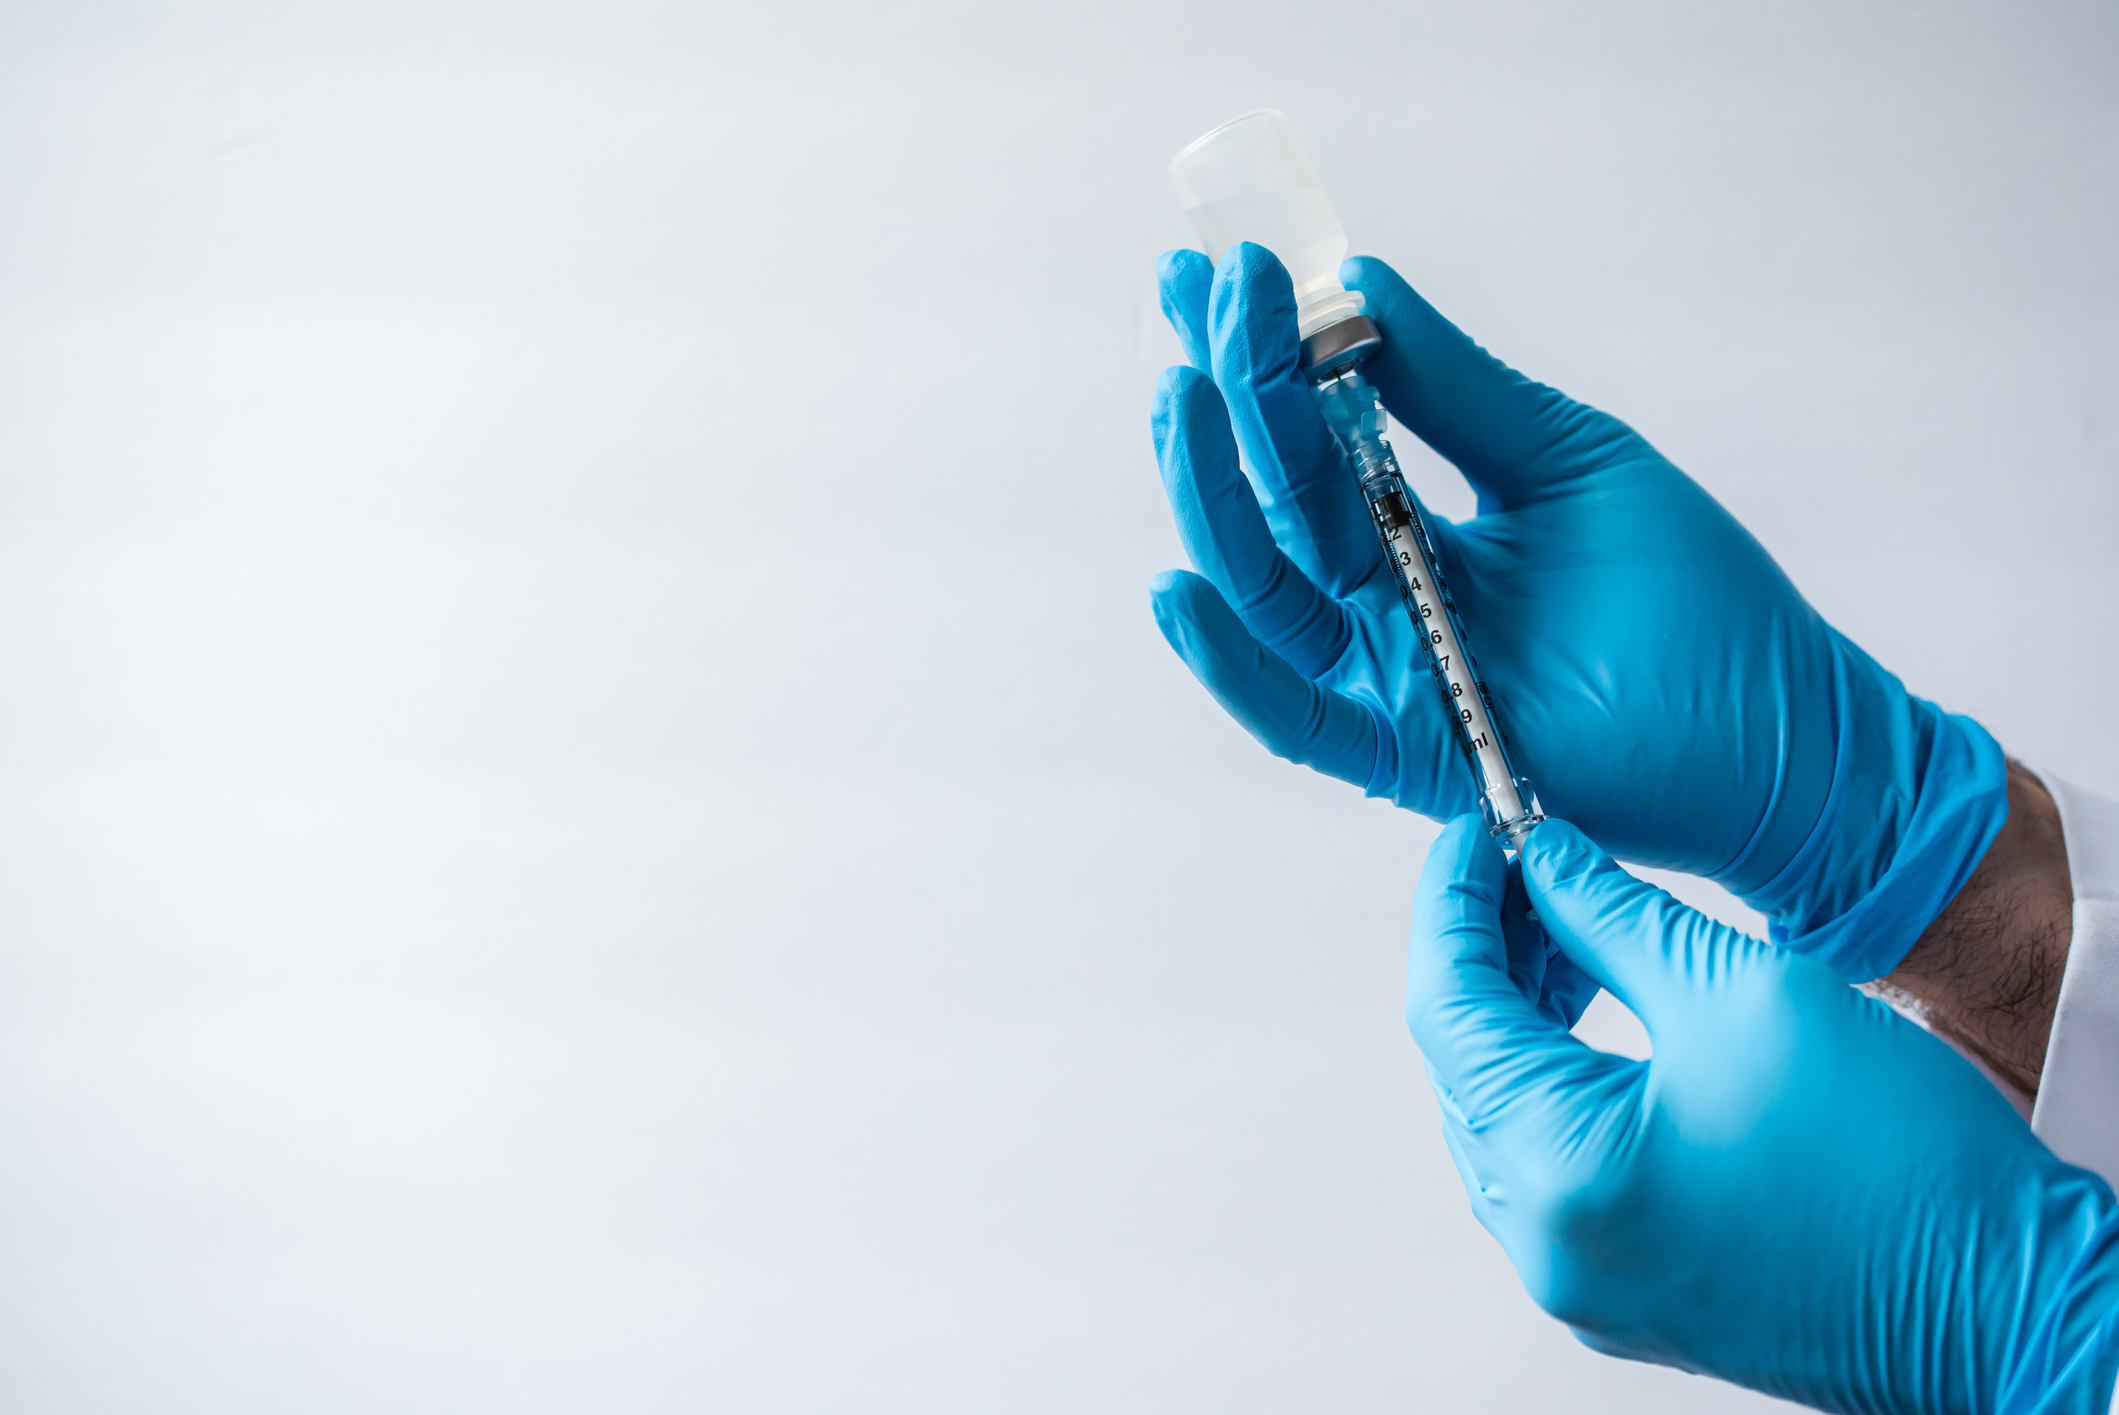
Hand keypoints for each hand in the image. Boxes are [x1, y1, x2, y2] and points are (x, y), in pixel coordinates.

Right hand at [1148, 244, 2005, 979]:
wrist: (1781, 722)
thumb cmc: (1689, 595)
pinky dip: (1231, 663)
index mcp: (1412, 528)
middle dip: (1228, 400)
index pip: (1310, 436)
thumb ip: (1454, 387)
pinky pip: (1295, 716)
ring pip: (1266, 592)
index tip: (1217, 269)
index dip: (1259, 355)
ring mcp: (1389, 676)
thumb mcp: (1562, 455)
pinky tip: (1179, 590)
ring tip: (1181, 399)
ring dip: (1210, 498)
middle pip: (1273, 502)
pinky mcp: (1408, 752)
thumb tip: (1358, 281)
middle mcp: (1383, 601)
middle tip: (1198, 299)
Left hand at [1408, 815, 2118, 1413]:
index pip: (1448, 1007)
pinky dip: (1557, 1082)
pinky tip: (1594, 1014)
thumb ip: (1614, 916)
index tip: (1472, 828)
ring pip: (1500, 1116)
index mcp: (1565, 1170)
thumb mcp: (1745, 992)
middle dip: (1486, 952)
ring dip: (1520, 1016)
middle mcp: (1549, 1245)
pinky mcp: (1624, 1290)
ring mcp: (1582, 1280)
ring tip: (1570, 930)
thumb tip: (1544, 859)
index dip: (1451, 902)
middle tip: (1529, 866)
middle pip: (1463, 1063)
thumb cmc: (1903, 1163)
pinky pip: (1550, 1167)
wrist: (2010, 1299)